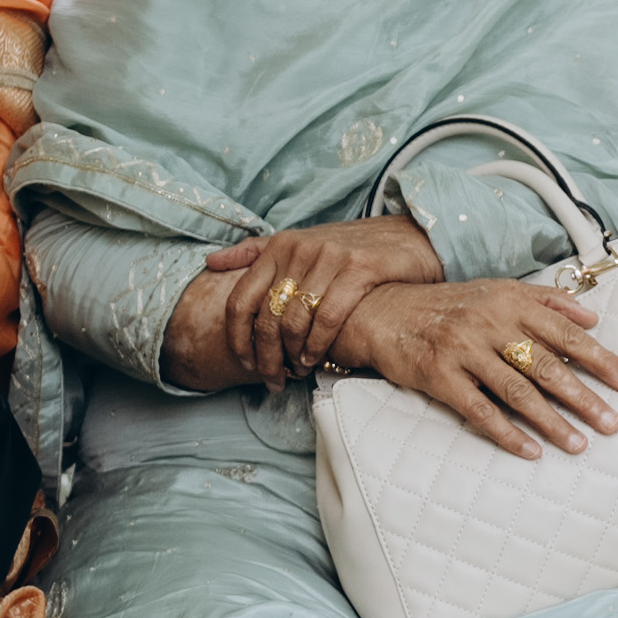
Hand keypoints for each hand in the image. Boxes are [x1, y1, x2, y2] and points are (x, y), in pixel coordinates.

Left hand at [186, 214, 439, 387]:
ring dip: (293, 355)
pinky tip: (317, 358)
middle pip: (266, 316)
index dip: (237, 338)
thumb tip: (210, 263)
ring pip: (295, 320)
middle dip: (266, 356)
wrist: (407, 237)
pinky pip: (328, 316)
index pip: (241, 299)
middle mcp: (299, 249)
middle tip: (273, 379)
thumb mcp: (298, 243)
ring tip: (298, 371)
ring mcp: (329, 257)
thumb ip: (255, 252)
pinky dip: (318, 344)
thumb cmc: (349, 250)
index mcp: (278, 246)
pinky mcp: (359, 268)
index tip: (244, 363)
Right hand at [331, 275, 617, 454]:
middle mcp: (490, 324)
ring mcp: (463, 350)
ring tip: (578, 444)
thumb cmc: (450, 304)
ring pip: (516, 390)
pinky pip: (478, 409)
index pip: (565, 334)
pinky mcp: (439, 375)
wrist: (384, 308)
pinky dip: (506, 432)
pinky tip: (530, 451)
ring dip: (550, 420)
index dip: (600, 360)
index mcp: (511, 302)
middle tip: (612, 423)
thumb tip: (592, 317)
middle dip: (583, 397)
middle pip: (546, 365)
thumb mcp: (498, 290)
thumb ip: (547, 302)